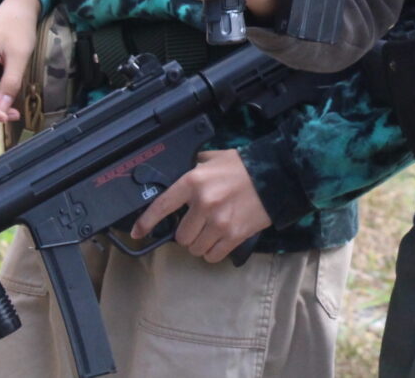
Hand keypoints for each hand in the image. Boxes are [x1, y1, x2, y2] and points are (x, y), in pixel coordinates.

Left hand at [129, 149, 271, 262]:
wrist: (276, 175)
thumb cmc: (244, 166)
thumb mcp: (215, 158)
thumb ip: (195, 166)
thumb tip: (180, 174)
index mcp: (194, 181)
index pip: (162, 206)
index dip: (146, 222)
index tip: (138, 233)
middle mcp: (203, 203)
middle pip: (180, 236)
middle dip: (187, 233)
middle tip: (197, 225)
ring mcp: (219, 222)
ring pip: (195, 248)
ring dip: (200, 244)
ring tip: (210, 233)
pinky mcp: (234, 235)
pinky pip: (213, 256)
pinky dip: (213, 252)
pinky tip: (219, 241)